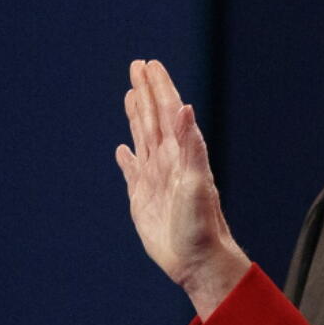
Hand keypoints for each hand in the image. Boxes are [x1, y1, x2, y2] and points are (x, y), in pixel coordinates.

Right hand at [115, 60, 249, 319]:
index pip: (168, 111)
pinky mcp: (143, 199)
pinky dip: (127, 158)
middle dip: (146, 91)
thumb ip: (190, 145)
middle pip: (154, 118)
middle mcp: (168, 162)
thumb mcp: (196, 182)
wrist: (197, 259)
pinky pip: (132, 171)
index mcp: (181, 154)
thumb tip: (184, 107)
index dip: (159, 87)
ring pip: (143, 138)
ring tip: (131, 94)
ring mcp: (155, 179)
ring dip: (137, 116)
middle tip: (137, 65)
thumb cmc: (200, 224)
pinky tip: (122, 150)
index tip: (149, 64)